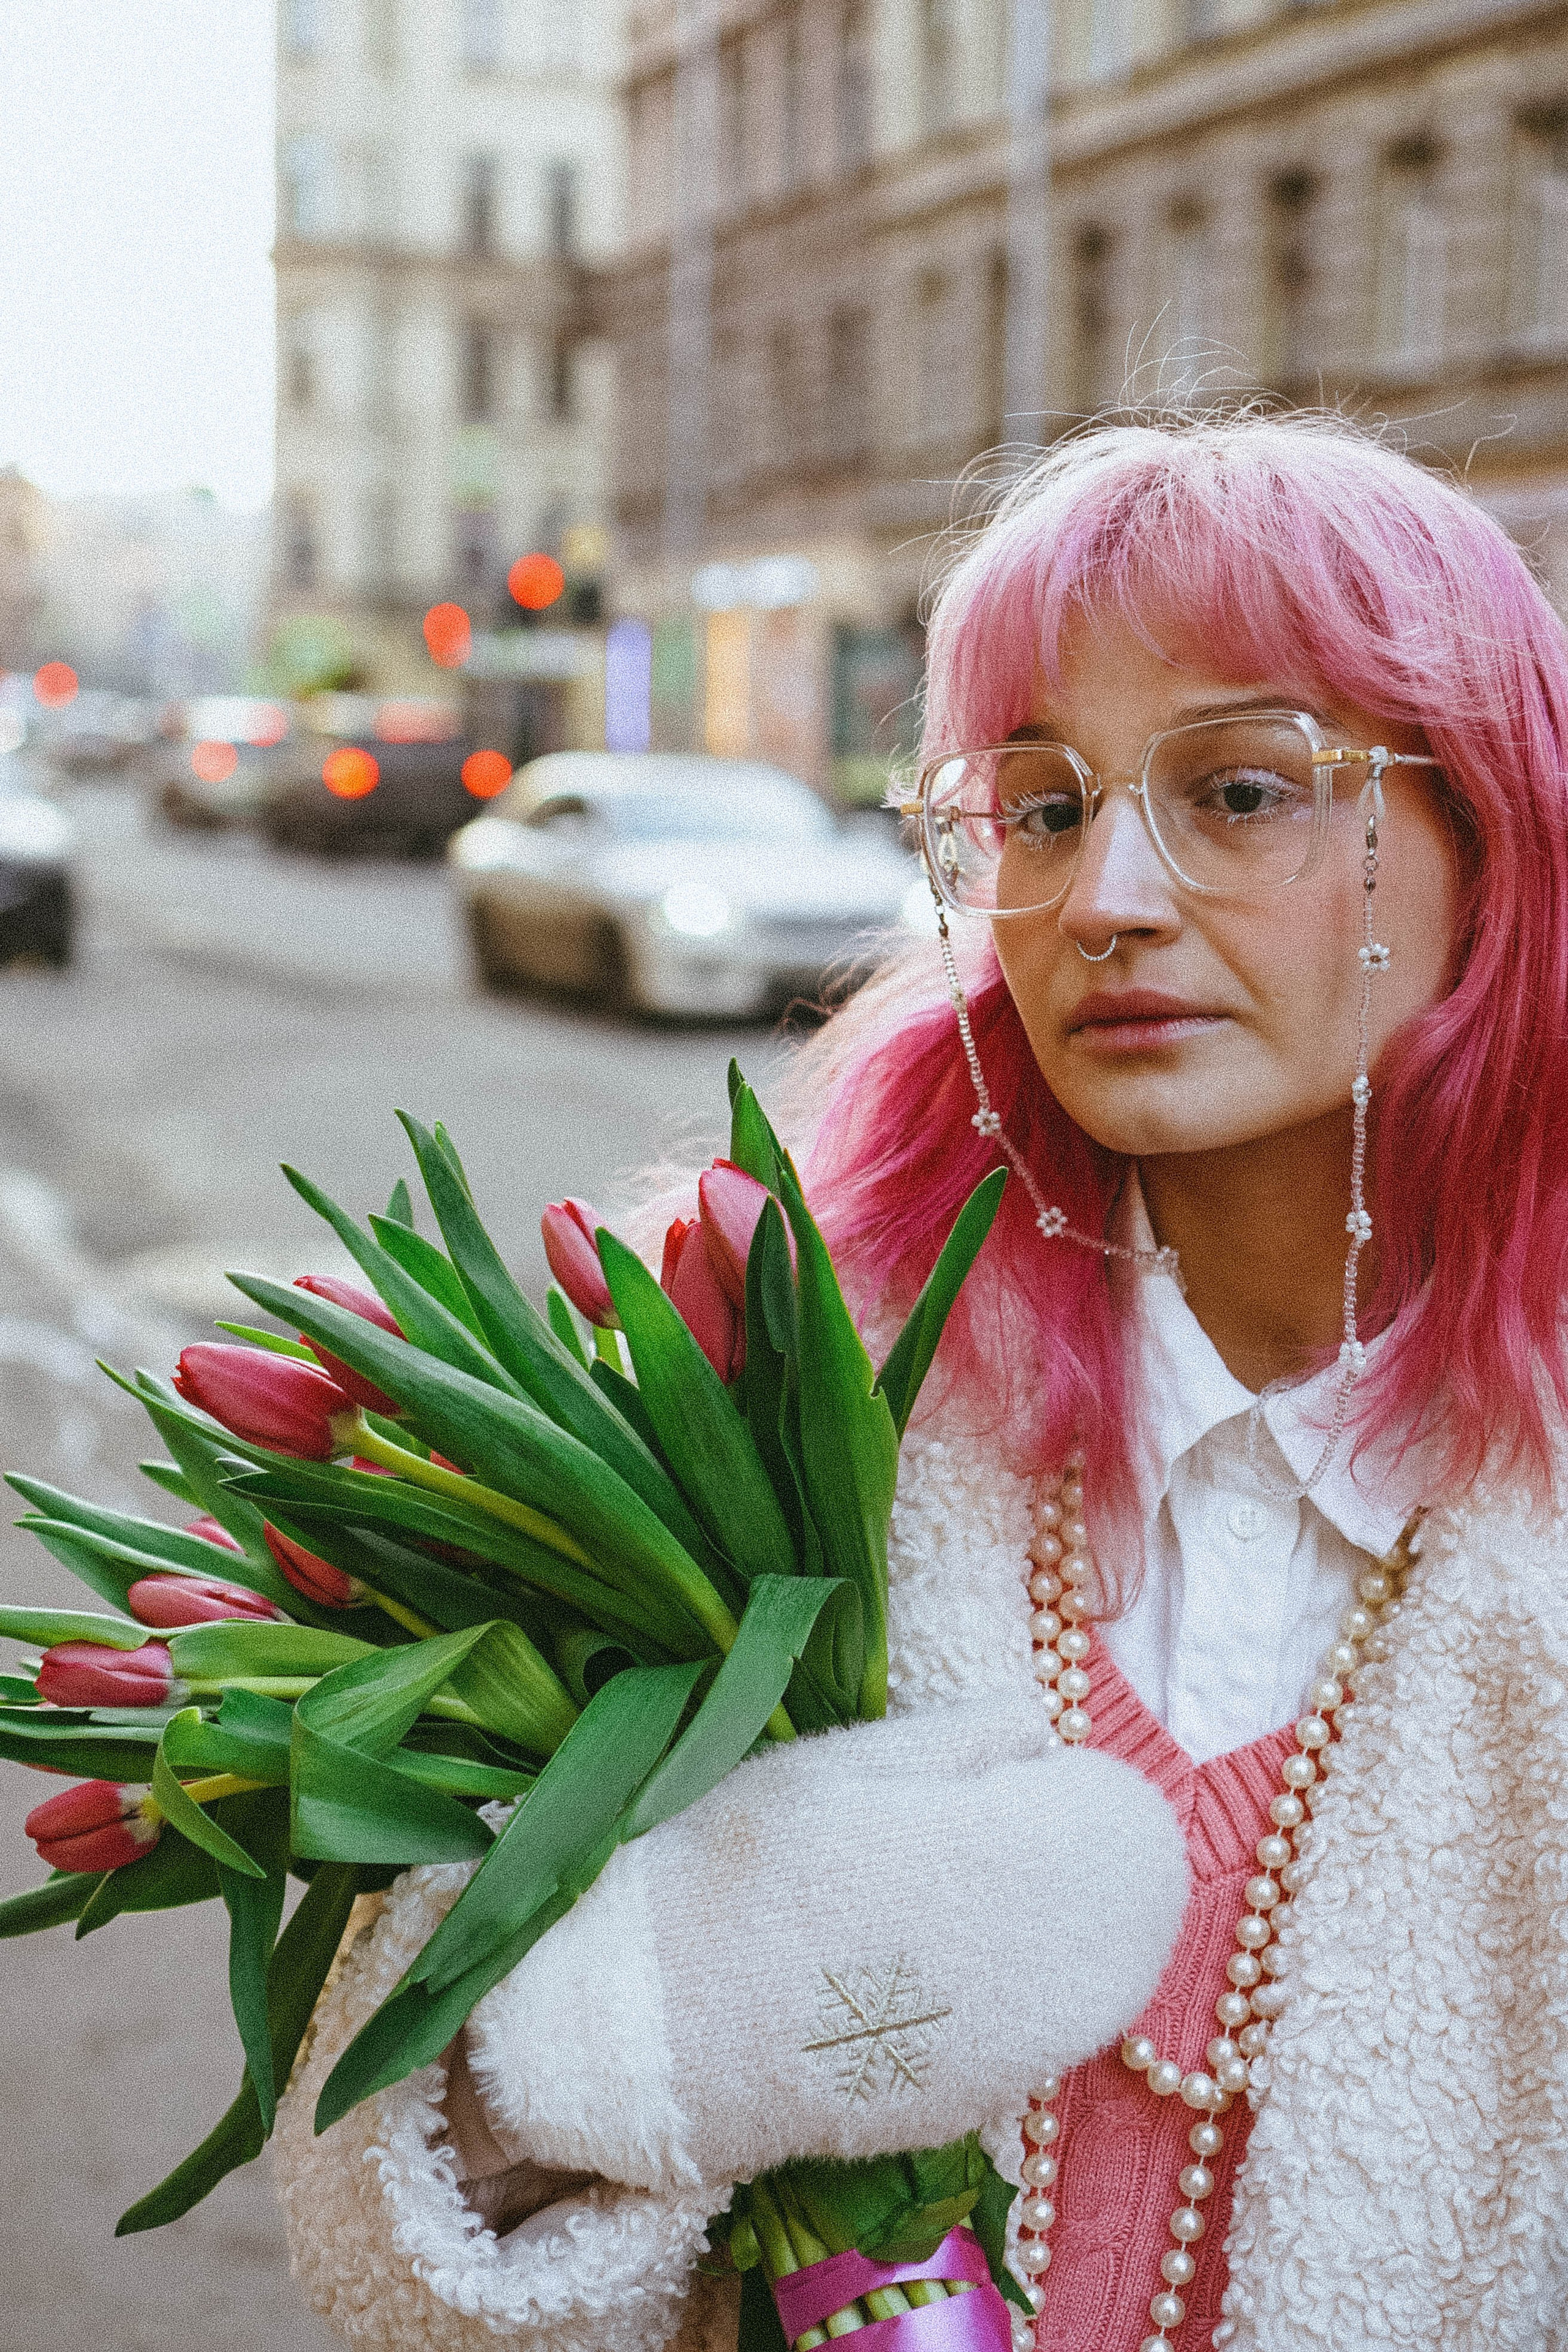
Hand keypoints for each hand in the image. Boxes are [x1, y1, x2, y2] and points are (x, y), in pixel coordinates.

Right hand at [458, 1697, 1186, 2192]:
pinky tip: (951, 1969)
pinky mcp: (982, 2109)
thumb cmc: (732, 1869)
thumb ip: (956, 1739)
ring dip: (1070, 1925)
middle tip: (1003, 1828)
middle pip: (1137, 1899)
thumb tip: (1039, 1725)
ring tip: (971, 1897)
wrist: (652, 2034)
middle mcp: (1030, 1964)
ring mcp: (1013, 2050)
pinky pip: (1053, 2034)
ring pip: (1108, 1974)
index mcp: (993, 1855)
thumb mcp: (834, 1765)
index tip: (1021, 1776)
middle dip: (1090, 1851)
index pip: (1124, 1816)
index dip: (1081, 1785)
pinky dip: (1032, 1991)